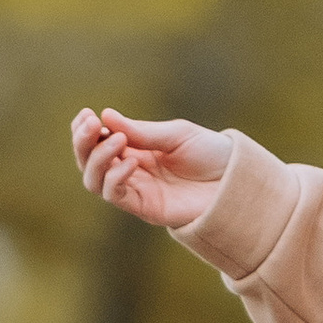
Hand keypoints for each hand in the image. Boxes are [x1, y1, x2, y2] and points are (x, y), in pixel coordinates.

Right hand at [70, 106, 232, 231]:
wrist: (238, 181)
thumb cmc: (212, 155)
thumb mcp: (176, 135)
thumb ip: (141, 131)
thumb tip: (105, 116)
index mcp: (137, 150)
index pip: (98, 142)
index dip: (85, 130)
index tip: (86, 114)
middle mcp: (131, 171)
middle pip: (89, 162)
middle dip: (83, 143)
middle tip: (91, 124)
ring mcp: (137, 190)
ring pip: (95, 181)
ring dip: (97, 159)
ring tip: (116, 140)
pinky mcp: (145, 208)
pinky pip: (116, 196)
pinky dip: (115, 177)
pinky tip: (130, 161)